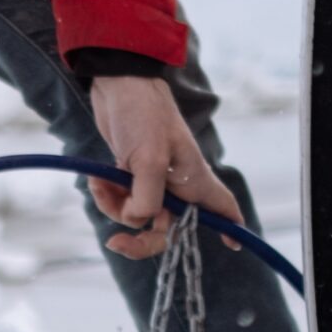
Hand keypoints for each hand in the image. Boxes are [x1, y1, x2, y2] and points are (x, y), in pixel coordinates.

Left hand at [85, 75, 244, 258]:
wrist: (118, 85)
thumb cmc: (143, 115)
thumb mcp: (149, 160)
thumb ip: (147, 198)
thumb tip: (137, 222)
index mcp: (193, 180)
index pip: (222, 209)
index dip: (230, 229)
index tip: (232, 246)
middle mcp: (178, 184)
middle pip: (166, 229)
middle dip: (139, 239)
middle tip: (115, 243)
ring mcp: (155, 180)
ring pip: (138, 216)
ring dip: (114, 207)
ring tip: (101, 185)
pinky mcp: (133, 174)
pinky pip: (121, 200)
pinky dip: (107, 195)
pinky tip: (99, 179)